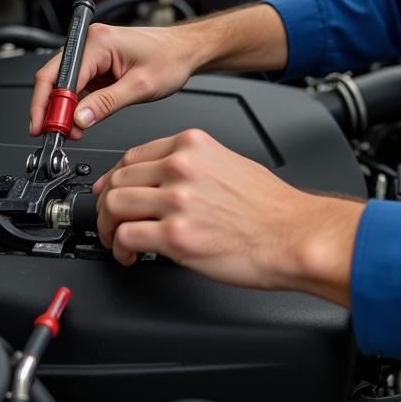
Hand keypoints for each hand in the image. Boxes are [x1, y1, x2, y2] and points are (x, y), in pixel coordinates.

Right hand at [29, 23, 200, 138]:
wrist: (187, 50)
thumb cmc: (171, 58)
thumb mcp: (141, 86)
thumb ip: (107, 103)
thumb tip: (79, 119)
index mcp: (98, 42)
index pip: (61, 76)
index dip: (50, 104)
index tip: (48, 127)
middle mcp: (91, 43)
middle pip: (54, 77)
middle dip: (49, 108)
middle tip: (50, 133)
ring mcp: (94, 53)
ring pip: (64, 84)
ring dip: (62, 109)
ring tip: (69, 132)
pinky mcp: (98, 64)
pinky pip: (78, 86)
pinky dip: (75, 105)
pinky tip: (78, 122)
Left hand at [93, 128, 365, 304]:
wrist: (293, 235)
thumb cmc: (271, 208)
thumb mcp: (230, 163)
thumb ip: (195, 164)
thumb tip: (166, 180)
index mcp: (192, 146)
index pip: (133, 155)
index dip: (116, 178)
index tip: (112, 191)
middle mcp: (181, 167)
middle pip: (118, 180)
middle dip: (107, 205)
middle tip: (111, 222)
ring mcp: (177, 200)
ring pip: (115, 206)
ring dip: (109, 228)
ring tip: (118, 241)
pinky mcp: (176, 235)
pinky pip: (127, 237)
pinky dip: (122, 249)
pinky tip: (132, 255)